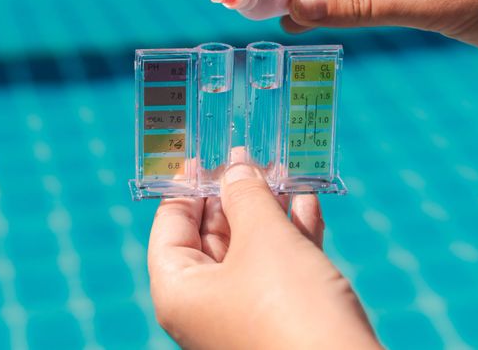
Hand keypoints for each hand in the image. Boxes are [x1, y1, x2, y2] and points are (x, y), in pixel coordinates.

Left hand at [147, 149, 379, 349]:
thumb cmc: (293, 308)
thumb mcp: (264, 240)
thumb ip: (246, 197)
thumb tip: (235, 169)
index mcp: (178, 291)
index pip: (170, 226)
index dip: (187, 187)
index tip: (204, 155)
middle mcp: (204, 306)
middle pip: (211, 235)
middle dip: (234, 194)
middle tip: (251, 155)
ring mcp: (243, 315)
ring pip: (250, 249)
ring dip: (267, 209)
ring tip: (282, 169)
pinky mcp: (281, 321)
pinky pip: (278, 268)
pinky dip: (291, 234)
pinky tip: (307, 201)